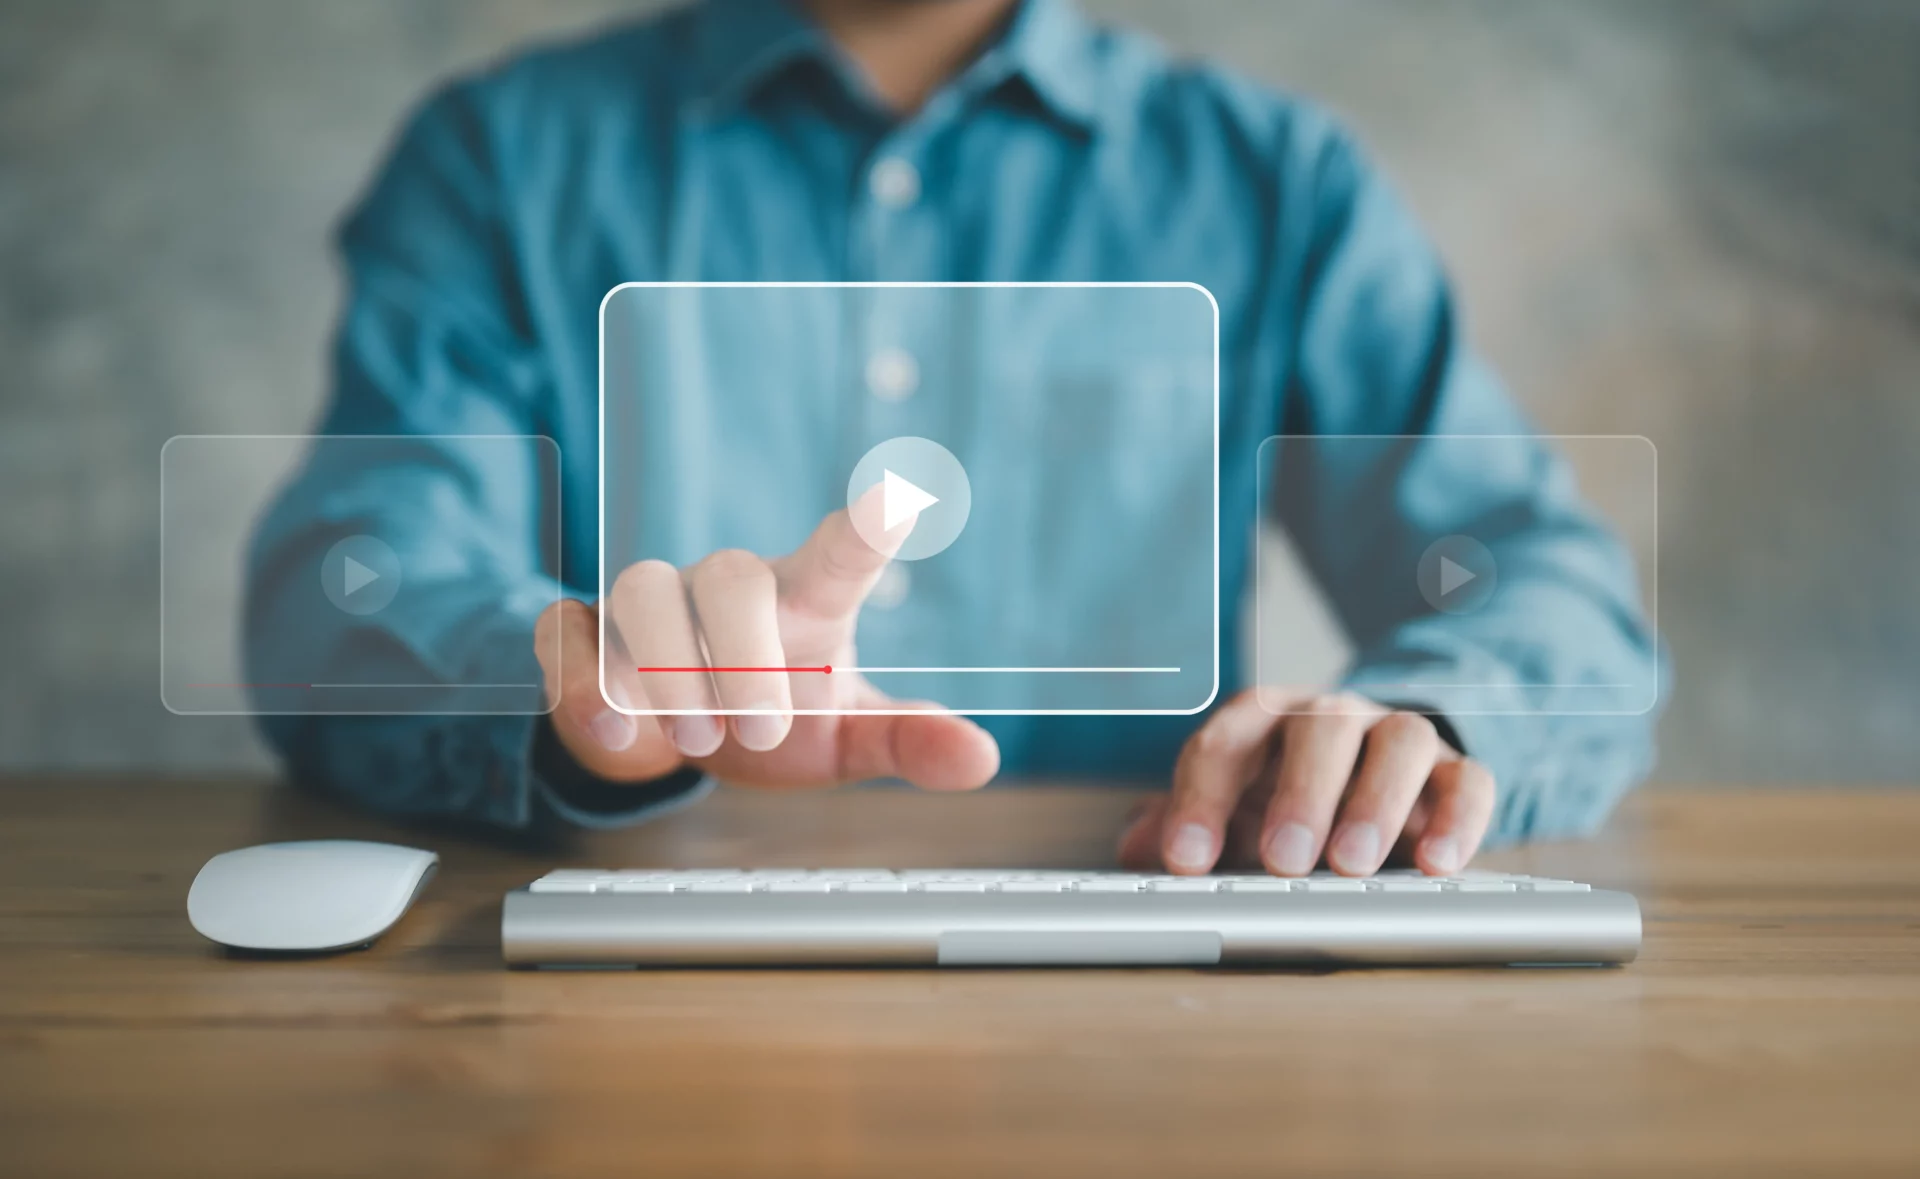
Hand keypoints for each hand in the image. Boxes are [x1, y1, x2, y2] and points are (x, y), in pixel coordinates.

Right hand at [532, 486, 999, 791]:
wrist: (675, 744)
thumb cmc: (776, 719)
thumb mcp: (844, 740)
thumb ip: (907, 742)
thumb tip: (982, 758)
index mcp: (802, 604)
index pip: (838, 557)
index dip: (865, 531)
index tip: (898, 503)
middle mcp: (725, 590)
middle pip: (732, 577)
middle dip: (746, 655)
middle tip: (764, 728)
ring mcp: (651, 605)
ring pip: (645, 591)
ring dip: (671, 668)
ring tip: (700, 736)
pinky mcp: (582, 635)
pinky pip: (568, 634)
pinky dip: (586, 680)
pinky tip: (618, 731)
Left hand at [1116, 690, 1493, 876]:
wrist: (1373, 772)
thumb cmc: (1285, 796)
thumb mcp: (1231, 810)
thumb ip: (1181, 825)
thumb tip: (1135, 847)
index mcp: (1264, 721)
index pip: (1225, 744)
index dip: (1201, 800)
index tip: (1186, 860)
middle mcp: (1330, 717)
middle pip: (1318, 730)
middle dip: (1299, 794)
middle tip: (1284, 860)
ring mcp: (1397, 737)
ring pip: (1400, 742)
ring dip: (1376, 802)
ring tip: (1353, 864)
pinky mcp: (1456, 772)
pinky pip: (1468, 781)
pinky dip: (1457, 819)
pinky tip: (1437, 864)